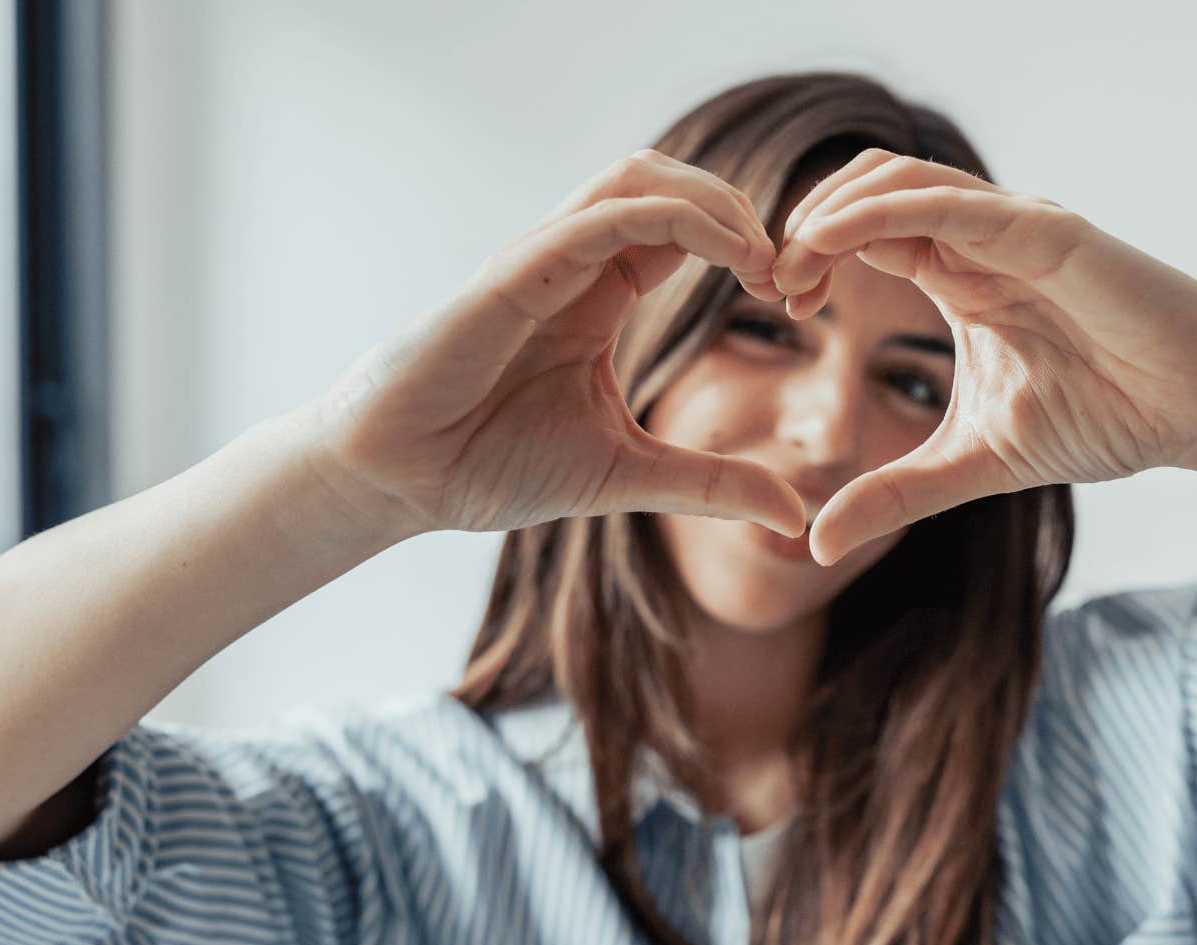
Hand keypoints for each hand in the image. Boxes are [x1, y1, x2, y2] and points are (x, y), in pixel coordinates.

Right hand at [307, 150, 807, 541]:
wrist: (401, 482)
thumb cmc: (489, 466)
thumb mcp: (627, 476)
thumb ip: (710, 485)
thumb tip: (795, 515)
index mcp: (599, 296)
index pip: (686, 230)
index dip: (750, 248)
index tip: (795, 301)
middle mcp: (575, 265)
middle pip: (672, 183)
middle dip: (744, 212)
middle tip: (790, 275)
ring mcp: (544, 261)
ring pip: (640, 177)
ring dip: (717, 202)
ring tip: (763, 260)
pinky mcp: (517, 272)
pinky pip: (604, 217)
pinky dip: (676, 220)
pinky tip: (730, 259)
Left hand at [769, 149, 1196, 565]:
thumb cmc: (1106, 418)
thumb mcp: (973, 465)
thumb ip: (896, 494)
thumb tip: (815, 545)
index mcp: (961, 276)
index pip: (864, 234)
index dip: (810, 255)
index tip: (778, 301)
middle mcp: (980, 239)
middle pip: (867, 189)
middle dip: (807, 226)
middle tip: (775, 282)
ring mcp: (1013, 228)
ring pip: (901, 179)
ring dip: (832, 210)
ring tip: (794, 261)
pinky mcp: (1048, 233)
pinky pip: (952, 203)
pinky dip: (884, 210)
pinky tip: (835, 238)